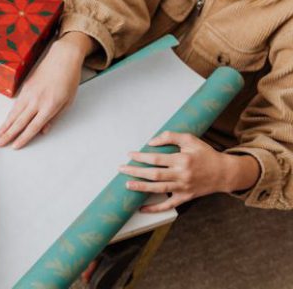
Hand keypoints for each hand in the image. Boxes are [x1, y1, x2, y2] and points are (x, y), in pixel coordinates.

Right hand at [0, 32, 95, 148]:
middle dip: (8, 135)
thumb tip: (43, 131)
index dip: (23, 138)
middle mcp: (36, 101)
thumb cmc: (69, 80)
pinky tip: (5, 122)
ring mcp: (29, 93)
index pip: (33, 127)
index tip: (15, 146)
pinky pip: (15, 105)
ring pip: (13, 114)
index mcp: (49, 106)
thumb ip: (54, 118)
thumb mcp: (68, 102)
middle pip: (19, 122)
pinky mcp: (24, 87)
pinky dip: (9, 115)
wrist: (63, 58)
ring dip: (4, 126)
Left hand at [120, 131, 260, 211]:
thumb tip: (151, 142)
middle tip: (121, 169)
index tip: (130, 155)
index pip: (157, 159)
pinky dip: (155, 208)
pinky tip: (142, 208)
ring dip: (141, 188)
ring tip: (127, 185)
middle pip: (154, 174)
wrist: (224, 173)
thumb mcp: (190, 140)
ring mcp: (183, 188)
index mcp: (182, 159)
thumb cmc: (205, 154)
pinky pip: (168, 205)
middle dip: (136, 172)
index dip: (141, 157)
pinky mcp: (185, 197)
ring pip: (159, 189)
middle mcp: (182, 175)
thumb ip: (171, 137)